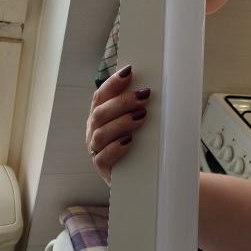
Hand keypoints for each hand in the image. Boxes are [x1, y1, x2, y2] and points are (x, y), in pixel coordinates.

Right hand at [86, 64, 150, 185]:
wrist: (149, 179)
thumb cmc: (145, 147)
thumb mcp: (144, 124)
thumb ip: (142, 107)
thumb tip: (156, 88)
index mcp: (101, 116)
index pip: (101, 95)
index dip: (113, 83)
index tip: (129, 71)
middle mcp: (95, 131)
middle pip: (100, 112)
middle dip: (122, 102)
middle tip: (144, 95)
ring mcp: (97, 150)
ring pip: (100, 133)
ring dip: (121, 122)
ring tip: (141, 116)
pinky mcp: (103, 169)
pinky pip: (103, 157)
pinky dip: (116, 147)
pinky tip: (129, 141)